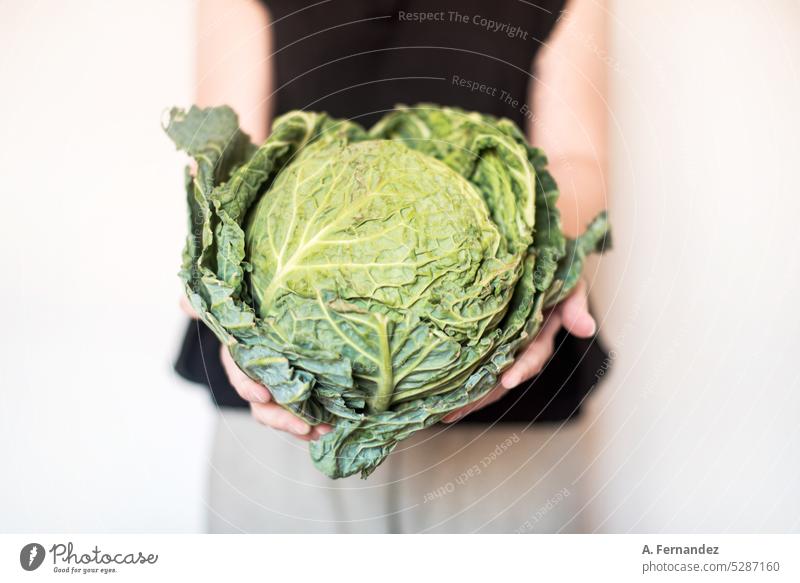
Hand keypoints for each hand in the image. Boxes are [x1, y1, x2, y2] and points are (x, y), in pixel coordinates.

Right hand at [180, 295, 330, 439]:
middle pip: (263, 408)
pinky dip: (312, 423)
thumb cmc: (246, 315)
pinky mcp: (292, 396)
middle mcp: (254, 381)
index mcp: (238, 360)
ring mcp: (273, 392)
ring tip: (322, 430)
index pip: (240, 377)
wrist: (263, 324)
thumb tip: (182, 303)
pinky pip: (298, 414)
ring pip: (282, 416)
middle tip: (304, 424)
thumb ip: (206, 307)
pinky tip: (327, 427)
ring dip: (301, 426)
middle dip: (281, 419)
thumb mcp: (228, 309)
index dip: (248, 387)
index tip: (263, 395)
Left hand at [441, 280, 596, 422]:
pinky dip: (460, 377)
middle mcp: (520, 346)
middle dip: (481, 397)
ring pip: (485, 376)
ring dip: (467, 395)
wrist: (538, 260)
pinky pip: (473, 360)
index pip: (532, 357)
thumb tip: (587, 329)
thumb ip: (575, 307)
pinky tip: (441, 393)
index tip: (507, 378)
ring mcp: (502, 344)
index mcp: (541, 336)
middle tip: (456, 412)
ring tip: (444, 413)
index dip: (521, 368)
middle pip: (502, 377)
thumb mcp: (570, 286)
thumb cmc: (556, 273)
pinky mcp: (485, 338)